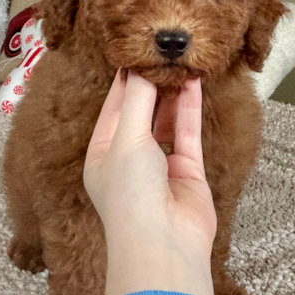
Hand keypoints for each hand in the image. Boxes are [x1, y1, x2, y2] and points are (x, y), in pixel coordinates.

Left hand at [84, 70, 216, 294]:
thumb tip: (140, 69)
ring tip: (180, 61)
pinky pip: (187, 132)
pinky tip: (193, 83)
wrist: (163, 244)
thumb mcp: (126, 139)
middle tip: (161, 51)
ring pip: (166, 120)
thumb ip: (137, 101)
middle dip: (150, 84)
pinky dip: (189, 108)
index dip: (123, 81)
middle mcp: (129, 159)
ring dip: (172, 93)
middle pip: (140, 113)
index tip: (134, 50)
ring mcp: (160, 166)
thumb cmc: (131, 195)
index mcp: (101, 155)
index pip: (112, 109)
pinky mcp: (187, 171)